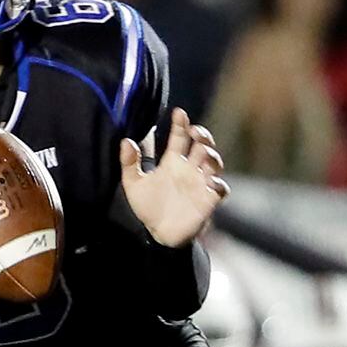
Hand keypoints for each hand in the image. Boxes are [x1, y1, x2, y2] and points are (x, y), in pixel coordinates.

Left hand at [119, 109, 227, 246]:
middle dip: (203, 136)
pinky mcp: (208, 200)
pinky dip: (218, 184)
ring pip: (215, 163)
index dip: (181, 124)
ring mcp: (201, 183)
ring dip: (212, 156)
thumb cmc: (148, 207)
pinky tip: (210, 182)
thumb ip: (129, 163)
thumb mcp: (133, 184)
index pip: (180, 137)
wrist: (158, 234)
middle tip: (195, 132)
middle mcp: (190, 169)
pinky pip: (221, 189)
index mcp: (173, 162)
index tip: (179, 113)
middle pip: (203, 145)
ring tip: (204, 154)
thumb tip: (125, 141)